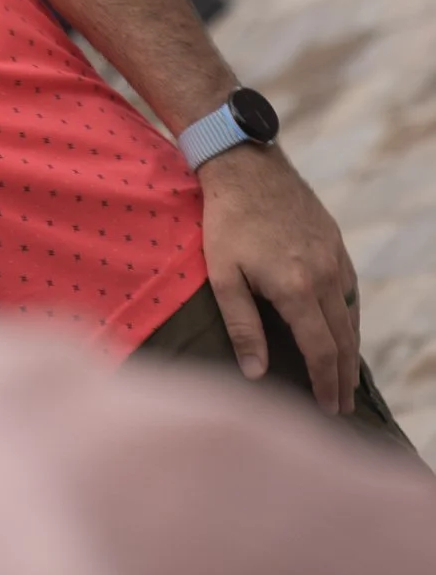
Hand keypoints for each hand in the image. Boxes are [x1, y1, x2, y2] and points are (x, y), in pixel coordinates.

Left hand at [199, 144, 360, 414]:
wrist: (245, 164)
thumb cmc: (226, 221)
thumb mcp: (223, 276)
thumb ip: (242, 326)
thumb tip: (256, 373)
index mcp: (295, 288)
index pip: (321, 350)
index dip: (326, 384)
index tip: (328, 409)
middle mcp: (323, 275)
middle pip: (342, 339)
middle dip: (343, 377)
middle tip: (342, 407)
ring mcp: (333, 256)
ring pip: (349, 315)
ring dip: (350, 350)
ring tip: (345, 377)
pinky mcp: (334, 241)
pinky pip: (349, 289)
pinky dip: (349, 316)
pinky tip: (343, 328)